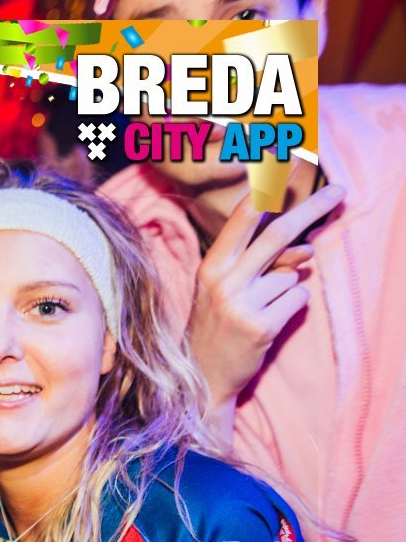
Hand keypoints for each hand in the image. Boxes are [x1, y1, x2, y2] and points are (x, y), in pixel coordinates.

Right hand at [187, 184, 344, 435]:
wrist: (201, 377)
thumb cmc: (215, 326)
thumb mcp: (224, 289)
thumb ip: (259, 264)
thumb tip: (305, 249)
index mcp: (211, 266)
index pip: (243, 218)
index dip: (267, 190)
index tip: (289, 163)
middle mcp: (223, 281)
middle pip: (279, 233)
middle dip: (313, 208)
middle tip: (340, 190)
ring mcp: (241, 304)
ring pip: (292, 275)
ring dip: (289, 287)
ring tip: (263, 308)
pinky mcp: (261, 326)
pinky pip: (297, 299)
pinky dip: (292, 307)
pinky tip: (269, 322)